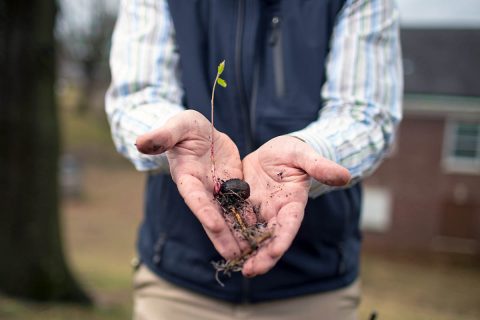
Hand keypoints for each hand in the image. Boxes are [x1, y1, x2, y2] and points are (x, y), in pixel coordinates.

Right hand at [135, 110, 242, 258]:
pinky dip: (247, 219)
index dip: (203, 210)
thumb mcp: (178, 125)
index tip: (214, 225)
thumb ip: (163, 135)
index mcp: (186, 177)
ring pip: (226, 215)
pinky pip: (239, 205)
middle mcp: (201, 189)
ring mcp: (217, 190)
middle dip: (222, 235)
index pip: (194, 197)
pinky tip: (260, 234)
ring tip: (249, 254)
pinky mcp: (231, 186)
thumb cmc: (185, 128)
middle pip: (212, 215)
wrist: (200, 132)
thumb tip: (139, 142)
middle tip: (235, 255)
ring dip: (236, 234)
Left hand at [241, 136, 350, 276]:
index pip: (289, 225)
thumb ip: (320, 167)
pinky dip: (230, 232)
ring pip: (251, 233)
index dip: (283, 239)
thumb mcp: (304, 156)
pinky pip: (235, 219)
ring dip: (244, 250)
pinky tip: (220, 242)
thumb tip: (345, 175)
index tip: (274, 252)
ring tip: (234, 263)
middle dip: (262, 256)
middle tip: (250, 271)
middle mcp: (275, 212)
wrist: (274, 150)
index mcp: (292, 203)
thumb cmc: (294, 152)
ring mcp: (259, 210)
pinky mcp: (243, 204)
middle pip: (270, 237)